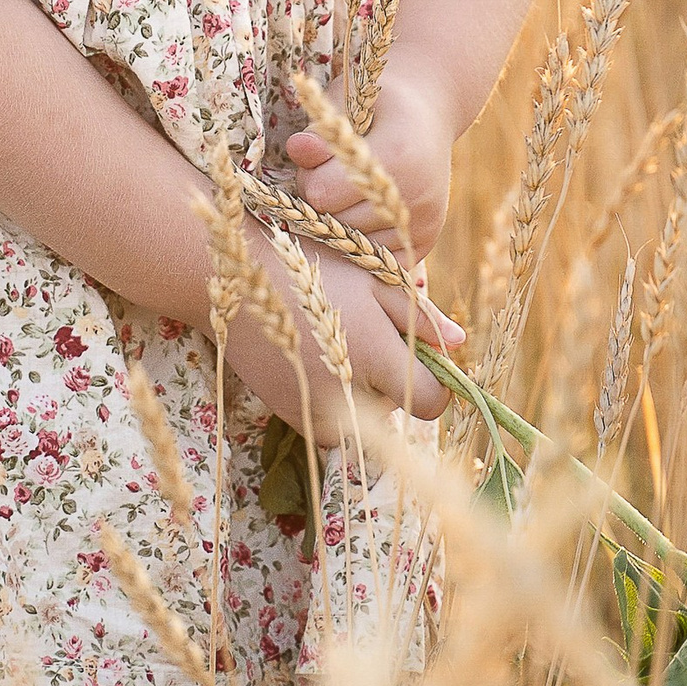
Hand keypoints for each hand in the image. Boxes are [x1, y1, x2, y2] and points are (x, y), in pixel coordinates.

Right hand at [226, 241, 463, 442]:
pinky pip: (329, 420)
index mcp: (375, 359)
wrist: (227, 277)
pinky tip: (312, 355)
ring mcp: (314, 410)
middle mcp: (348, 396)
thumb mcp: (370, 277)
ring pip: (363, 417)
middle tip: (366, 333)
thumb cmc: (305, 265)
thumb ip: (418, 315)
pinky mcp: (289, 413)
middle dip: (393, 378)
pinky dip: (331, 396)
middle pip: (397, 408)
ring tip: (335, 341)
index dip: (436, 383)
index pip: (433, 403)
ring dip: (362, 389)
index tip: (423, 357)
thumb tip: (459, 343)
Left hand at [282, 61, 452, 267]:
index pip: (321, 193)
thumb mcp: (347, 104)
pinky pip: (375, 258)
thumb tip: (296, 149)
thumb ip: (319, 131)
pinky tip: (364, 214)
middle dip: (323, 202)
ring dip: (342, 223)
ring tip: (352, 192)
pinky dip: (363, 241)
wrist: (429, 111)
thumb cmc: (377, 102)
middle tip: (333, 176)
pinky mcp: (425, 240)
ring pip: (352, 246)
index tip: (318, 160)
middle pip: (335, 223)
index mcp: (396, 156)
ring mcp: (423, 223)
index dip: (309, 178)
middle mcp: (415, 196)